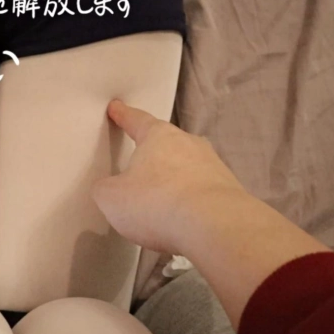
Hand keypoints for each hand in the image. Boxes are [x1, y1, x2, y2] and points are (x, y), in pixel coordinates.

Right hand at [95, 102, 330, 331]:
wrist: (215, 226)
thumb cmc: (157, 203)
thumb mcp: (113, 199)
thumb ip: (105, 190)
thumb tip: (109, 189)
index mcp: (158, 136)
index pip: (136, 120)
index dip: (123, 115)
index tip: (116, 107)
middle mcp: (187, 142)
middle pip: (166, 142)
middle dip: (153, 154)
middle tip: (140, 167)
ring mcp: (212, 165)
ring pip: (187, 167)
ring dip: (175, 180)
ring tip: (163, 203)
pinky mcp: (228, 190)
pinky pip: (202, 191)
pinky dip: (191, 201)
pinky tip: (184, 220)